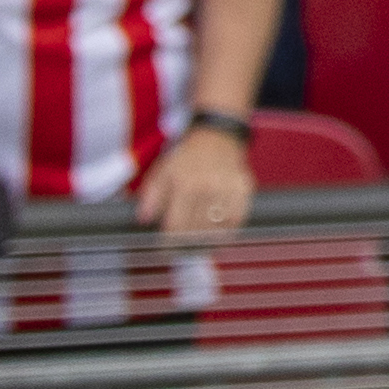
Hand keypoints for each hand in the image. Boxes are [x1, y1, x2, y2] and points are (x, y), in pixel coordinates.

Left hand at [130, 125, 254, 239]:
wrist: (216, 137)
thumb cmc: (186, 158)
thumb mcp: (162, 172)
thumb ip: (151, 197)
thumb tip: (144, 220)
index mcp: (185, 185)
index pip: (176, 226)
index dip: (170, 243)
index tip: (166, 251)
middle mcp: (208, 188)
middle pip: (197, 230)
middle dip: (187, 245)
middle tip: (182, 251)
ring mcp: (228, 189)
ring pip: (218, 228)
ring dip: (208, 241)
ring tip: (200, 246)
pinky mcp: (244, 189)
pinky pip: (238, 219)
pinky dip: (228, 231)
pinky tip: (219, 234)